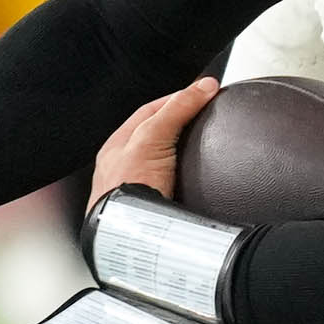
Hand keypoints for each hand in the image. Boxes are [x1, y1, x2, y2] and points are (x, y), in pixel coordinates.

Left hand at [90, 78, 217, 207]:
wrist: (131, 236)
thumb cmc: (126, 189)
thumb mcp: (151, 138)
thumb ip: (176, 110)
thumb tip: (203, 87)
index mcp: (116, 146)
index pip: (149, 111)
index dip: (177, 100)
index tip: (201, 94)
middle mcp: (123, 168)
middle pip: (158, 137)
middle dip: (181, 128)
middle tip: (206, 119)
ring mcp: (137, 190)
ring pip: (165, 163)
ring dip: (185, 159)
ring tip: (207, 154)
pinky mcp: (152, 210)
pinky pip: (174, 187)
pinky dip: (187, 182)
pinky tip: (197, 184)